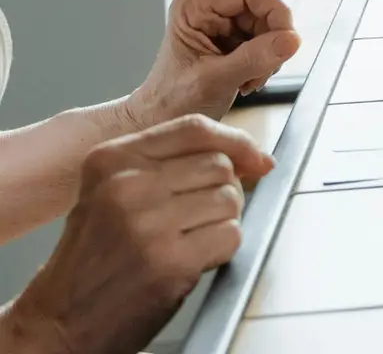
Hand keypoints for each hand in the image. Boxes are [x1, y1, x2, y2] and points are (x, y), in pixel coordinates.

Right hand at [2, 115, 271, 353]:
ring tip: (186, 240)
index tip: (255, 158)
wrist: (59, 320)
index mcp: (111, 159)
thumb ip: (169, 165)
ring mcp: (149, 223)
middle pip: (219, 165)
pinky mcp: (170, 261)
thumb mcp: (112, 193)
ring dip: (221, 222)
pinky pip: (230, 236)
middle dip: (222, 192)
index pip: (195, 129)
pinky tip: (189, 260)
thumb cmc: (93, 258)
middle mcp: (128, 185)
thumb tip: (251, 156)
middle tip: (195, 219)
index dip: (236, 141)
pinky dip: (220, 250)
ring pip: (230, 200)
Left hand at [127, 0, 299, 128]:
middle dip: (272, 40)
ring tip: (251, 79)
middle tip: (264, 70)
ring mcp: (221, 22)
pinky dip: (266, 61)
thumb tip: (292, 41)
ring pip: (269, 24)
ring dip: (270, 54)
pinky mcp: (231, 37)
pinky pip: (266, 39)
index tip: (287, 40)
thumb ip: (254, 59)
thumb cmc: (171, 103)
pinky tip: (249, 79)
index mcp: (194, 7)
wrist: (158, 122)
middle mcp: (208, 8)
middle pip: (263, 7)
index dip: (275, 11)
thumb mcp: (215, 81)